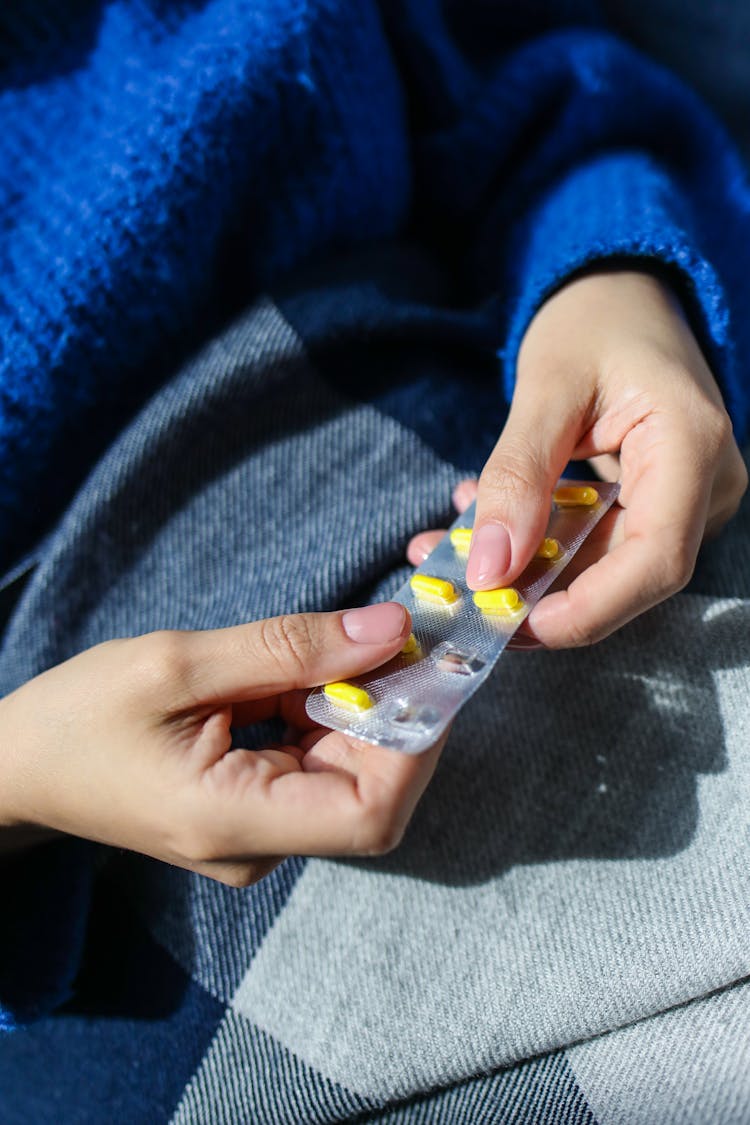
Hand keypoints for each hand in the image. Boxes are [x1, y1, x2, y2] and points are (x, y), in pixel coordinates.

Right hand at [0, 604, 443, 883]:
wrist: (18, 767)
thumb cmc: (78, 717)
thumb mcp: (176, 664)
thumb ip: (287, 647)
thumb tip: (389, 629)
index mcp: (233, 822)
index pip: (371, 814)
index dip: (414, 743)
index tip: (421, 665)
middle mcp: (257, 847)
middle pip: (370, 790)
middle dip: (391, 711)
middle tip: (390, 634)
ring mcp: (258, 836)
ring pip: (348, 772)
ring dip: (358, 705)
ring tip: (337, 644)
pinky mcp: (254, 813)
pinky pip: (315, 764)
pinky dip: (325, 712)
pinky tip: (301, 671)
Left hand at [409, 270, 747, 647]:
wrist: (623, 293)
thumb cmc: (594, 319)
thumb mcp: (547, 388)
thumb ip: (518, 475)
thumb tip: (489, 569)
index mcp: (693, 446)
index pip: (656, 561)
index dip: (588, 609)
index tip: (515, 623)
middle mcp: (705, 484)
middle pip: (628, 576)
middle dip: (540, 592)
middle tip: (457, 589)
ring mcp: (686, 496)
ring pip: (605, 566)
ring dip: (527, 568)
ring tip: (448, 548)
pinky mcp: (656, 501)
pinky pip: (598, 544)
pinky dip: (540, 543)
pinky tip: (482, 525)